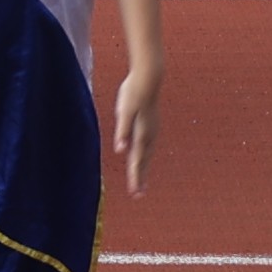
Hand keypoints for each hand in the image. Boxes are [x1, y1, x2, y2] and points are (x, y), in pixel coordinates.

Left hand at [109, 56, 159, 193]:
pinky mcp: (151, 124)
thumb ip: (122, 131)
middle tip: (138, 195)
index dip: (135, 177)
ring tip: (142, 182)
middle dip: (140, 178)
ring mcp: (152, 129)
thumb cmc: (133, 93)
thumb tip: (119, 150)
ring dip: (144, 168)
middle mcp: (149, 135)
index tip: (135, 193)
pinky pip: (148, 145)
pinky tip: (143, 156)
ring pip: (147, 154)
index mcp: (142, 134)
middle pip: (144, 160)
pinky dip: (145, 156)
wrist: (148, 77)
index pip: (137, 160)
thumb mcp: (124, 111)